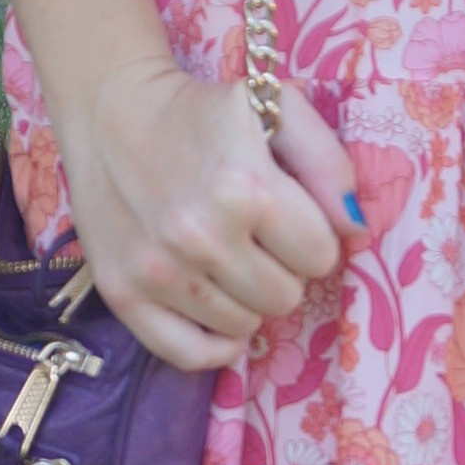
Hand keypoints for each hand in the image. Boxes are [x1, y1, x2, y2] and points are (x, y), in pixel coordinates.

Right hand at [56, 55, 363, 370]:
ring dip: (245, 297)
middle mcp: (200, 236)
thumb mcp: (276, 109)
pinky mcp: (123, 294)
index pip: (319, 256)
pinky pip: (188, 355)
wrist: (110, 110)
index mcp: (245, 188)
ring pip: (244, 325)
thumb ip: (328, 164)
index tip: (288, 218)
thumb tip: (355, 229)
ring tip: (225, 257)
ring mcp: (158, 270)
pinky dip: (213, 344)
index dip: (311, 237)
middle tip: (256, 238)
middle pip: (284, 297)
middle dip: (281, 268)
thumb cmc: (202, 111)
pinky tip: (217, 311)